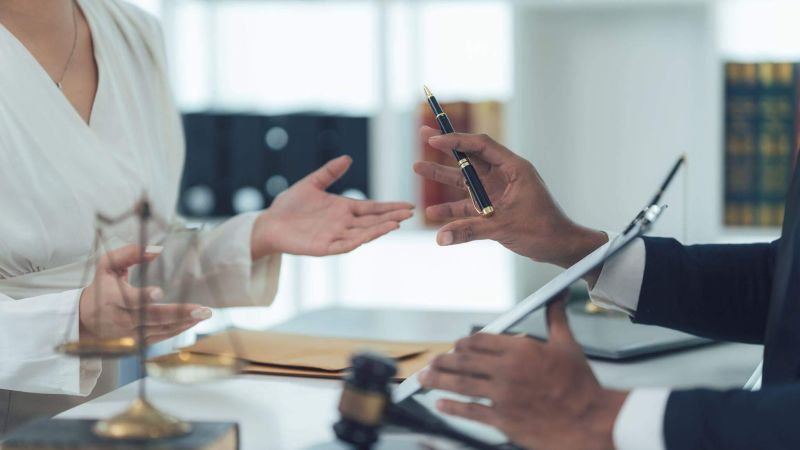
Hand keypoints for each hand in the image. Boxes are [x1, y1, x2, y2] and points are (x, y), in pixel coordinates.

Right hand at [79, 245, 212, 344]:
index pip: (129, 300)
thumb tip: (156, 249)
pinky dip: (178, 330)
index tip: (158, 292)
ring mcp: (130, 334)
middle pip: (152, 318)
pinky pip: (160, 337)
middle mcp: (121, 319)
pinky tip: (192, 322)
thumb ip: (129, 254)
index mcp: (112, 299)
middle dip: (178, 314)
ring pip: (160, 330)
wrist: (85, 320)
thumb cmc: (101, 288)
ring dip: (184, 323)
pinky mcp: (137, 343)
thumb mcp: (107, 266)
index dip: (143, 297)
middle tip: (202, 310)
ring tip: (203, 314)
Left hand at [252, 156, 413, 257]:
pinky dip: (360, 240)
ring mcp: (335, 236)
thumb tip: (347, 158)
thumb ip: (329, 172)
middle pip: (372, 221)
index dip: (390, 207)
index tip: (408, 206)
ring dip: (380, 229)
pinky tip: (372, 234)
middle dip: (391, 217)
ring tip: (396, 223)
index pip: (372, 208)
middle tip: (410, 214)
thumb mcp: (312, 183)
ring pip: (363, 233)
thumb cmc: (289, 205)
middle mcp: (343, 224)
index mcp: (344, 209)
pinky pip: (346, 244)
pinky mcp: (324, 247)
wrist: (269, 222)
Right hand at [414, 126, 605, 268]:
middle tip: (422, 134)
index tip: (434, 138)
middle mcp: (503, 176)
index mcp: (513, 169)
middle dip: (446, 148)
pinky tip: (432, 211)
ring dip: (443, 176)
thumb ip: (470, 231)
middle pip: (470, 157)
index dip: (456, 140)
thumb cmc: (543, 231)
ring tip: (418, 167)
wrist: (558, 247)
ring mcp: (497, 192)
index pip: (481, 146)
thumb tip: (441, 238)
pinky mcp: (493, 209)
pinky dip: (452, 209)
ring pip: (465, 180)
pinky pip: (468, 205)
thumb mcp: (504, 227)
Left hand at [419, 293, 627, 449]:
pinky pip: (471, 411)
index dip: (465, 344)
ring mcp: (503, 396)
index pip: (482, 340)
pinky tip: (441, 404)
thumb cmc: (581, 386)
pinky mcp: (503, 420)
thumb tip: (558, 294)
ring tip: (425, 377)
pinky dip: (452, 407)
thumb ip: (556, 317)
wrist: (590, 421)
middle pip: (465, 362)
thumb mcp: (568, 345)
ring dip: (439, 380)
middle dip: (445, 360)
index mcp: (521, 350)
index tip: (457, 346)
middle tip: (432, 360)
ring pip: (462, 384)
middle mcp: (508, 371)